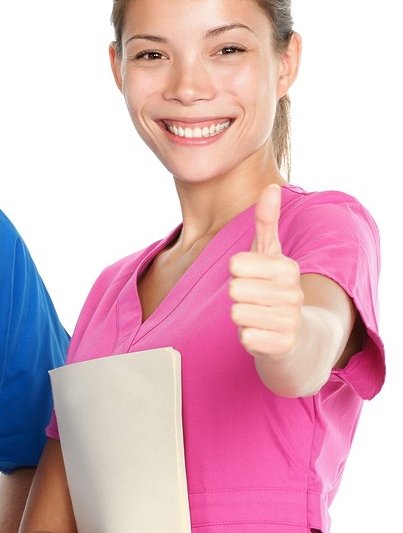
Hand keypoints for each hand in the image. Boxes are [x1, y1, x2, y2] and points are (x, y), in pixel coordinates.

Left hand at [229, 184, 303, 360]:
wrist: (298, 336)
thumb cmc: (275, 288)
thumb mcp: (271, 254)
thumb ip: (266, 222)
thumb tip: (271, 186)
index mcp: (288, 268)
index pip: (235, 264)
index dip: (237, 272)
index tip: (253, 277)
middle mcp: (293, 294)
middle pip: (234, 288)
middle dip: (238, 295)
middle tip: (255, 299)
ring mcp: (289, 320)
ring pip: (236, 313)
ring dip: (242, 316)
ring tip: (258, 315)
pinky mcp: (281, 346)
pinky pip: (245, 337)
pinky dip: (248, 337)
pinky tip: (262, 333)